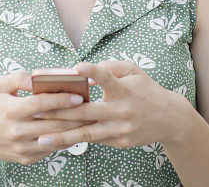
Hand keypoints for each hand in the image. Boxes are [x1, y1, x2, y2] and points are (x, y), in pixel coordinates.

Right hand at [0, 71, 96, 165]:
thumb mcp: (0, 87)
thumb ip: (19, 78)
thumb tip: (38, 77)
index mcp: (11, 111)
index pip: (41, 104)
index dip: (61, 100)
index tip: (79, 96)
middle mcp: (17, 131)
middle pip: (53, 123)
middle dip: (76, 116)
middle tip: (93, 108)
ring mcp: (22, 147)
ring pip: (55, 139)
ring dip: (75, 130)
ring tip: (90, 119)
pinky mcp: (27, 158)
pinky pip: (51, 149)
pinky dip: (65, 140)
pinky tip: (75, 131)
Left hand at [31, 60, 190, 149]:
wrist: (171, 120)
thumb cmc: (147, 91)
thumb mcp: (134, 72)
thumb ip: (110, 67)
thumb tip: (85, 71)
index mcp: (124, 90)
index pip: (108, 78)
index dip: (93, 73)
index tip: (78, 67)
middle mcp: (121, 111)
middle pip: (86, 111)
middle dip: (59, 112)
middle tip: (36, 111)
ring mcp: (119, 129)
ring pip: (86, 133)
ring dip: (61, 136)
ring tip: (40, 138)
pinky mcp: (118, 142)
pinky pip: (93, 140)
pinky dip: (75, 140)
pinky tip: (57, 142)